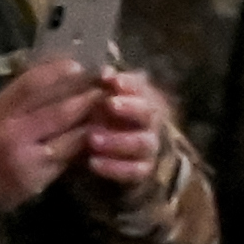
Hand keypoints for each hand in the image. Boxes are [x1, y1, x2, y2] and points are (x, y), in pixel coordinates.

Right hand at [0, 58, 102, 211]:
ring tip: (108, 109)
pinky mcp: (39, 179)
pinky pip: (69, 157)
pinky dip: (85, 144)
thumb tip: (49, 72)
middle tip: (107, 87)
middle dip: (87, 97)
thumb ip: (14, 97)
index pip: (30, 86)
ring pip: (71, 136)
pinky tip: (98, 135)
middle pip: (59, 111)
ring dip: (93, 121)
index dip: (57, 73)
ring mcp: (28, 159)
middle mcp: (12, 135)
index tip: (79, 66)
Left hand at [81, 69, 169, 191]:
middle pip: (149, 113)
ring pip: (142, 143)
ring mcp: (148, 148)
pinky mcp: (142, 172)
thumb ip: (106, 88)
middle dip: (130, 108)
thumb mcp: (105, 102)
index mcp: (143, 101)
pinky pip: (134, 172)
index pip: (142, 89)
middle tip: (109, 103)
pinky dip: (114, 167)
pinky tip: (92, 163)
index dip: (129, 84)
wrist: (119, 159)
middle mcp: (151, 123)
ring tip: (92, 138)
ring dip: (118, 140)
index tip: (110, 79)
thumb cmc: (109, 122)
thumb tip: (105, 71)